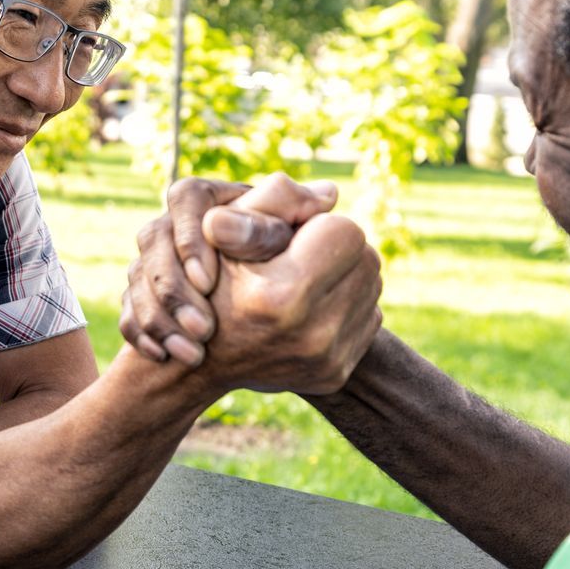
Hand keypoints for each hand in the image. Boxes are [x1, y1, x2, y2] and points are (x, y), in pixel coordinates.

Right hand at [120, 174, 335, 363]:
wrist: (261, 313)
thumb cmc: (284, 256)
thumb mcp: (289, 232)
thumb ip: (303, 212)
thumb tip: (326, 198)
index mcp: (206, 198)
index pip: (185, 197)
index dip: (192, 240)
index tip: (207, 281)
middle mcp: (173, 223)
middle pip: (152, 241)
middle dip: (175, 294)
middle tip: (203, 330)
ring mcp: (149, 262)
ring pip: (136, 281)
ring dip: (161, 322)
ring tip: (192, 353)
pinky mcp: (140, 299)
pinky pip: (129, 315)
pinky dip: (145, 338)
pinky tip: (165, 358)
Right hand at [194, 204, 382, 395]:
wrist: (198, 359)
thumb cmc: (206, 281)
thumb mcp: (224, 230)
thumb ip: (274, 198)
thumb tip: (330, 194)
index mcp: (285, 295)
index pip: (346, 231)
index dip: (319, 225)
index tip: (291, 237)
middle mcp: (313, 334)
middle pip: (366, 259)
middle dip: (337, 250)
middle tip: (299, 257)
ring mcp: (327, 359)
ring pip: (371, 287)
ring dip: (344, 276)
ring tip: (302, 282)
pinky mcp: (335, 374)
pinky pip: (367, 319)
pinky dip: (345, 307)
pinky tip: (309, 310)